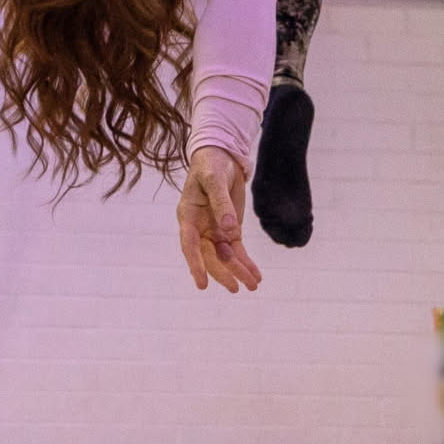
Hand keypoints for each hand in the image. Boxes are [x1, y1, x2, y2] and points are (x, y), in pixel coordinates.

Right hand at [176, 146, 260, 293]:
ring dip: (238, 271)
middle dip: (223, 272)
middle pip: (209, 256)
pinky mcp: (228, 230)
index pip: (190, 244)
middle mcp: (199, 228)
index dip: (195, 264)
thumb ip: (221, 203)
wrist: (220, 157)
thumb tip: (229, 229)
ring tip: (253, 285)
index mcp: (188, 215)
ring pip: (224, 257)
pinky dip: (245, 263)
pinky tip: (255, 275)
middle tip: (236, 287)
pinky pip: (236, 250)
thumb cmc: (211, 165)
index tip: (201, 284)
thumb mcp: (214, 179)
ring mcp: (214, 231)